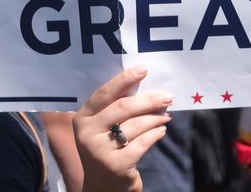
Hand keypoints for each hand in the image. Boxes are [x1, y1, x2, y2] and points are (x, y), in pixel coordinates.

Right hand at [73, 66, 172, 191]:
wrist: (103, 186)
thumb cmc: (108, 148)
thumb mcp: (103, 127)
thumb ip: (115, 108)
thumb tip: (146, 85)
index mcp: (82, 117)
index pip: (105, 93)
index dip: (125, 79)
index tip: (144, 69)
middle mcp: (87, 133)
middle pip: (123, 107)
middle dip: (148, 100)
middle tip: (167, 97)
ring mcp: (100, 150)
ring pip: (136, 125)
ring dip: (156, 117)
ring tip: (165, 115)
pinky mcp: (116, 165)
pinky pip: (142, 143)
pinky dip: (155, 134)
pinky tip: (161, 130)